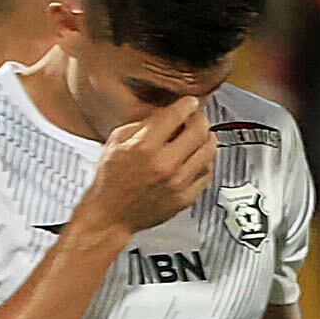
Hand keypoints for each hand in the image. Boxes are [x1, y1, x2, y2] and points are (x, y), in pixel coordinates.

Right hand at [79, 98, 214, 235]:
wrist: (110, 215)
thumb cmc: (110, 180)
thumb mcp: (116, 142)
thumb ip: (142, 124)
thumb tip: (165, 113)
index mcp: (144, 146)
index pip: (177, 114)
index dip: (188, 104)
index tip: (190, 102)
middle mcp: (164, 164)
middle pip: (199, 130)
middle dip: (200, 118)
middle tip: (197, 118)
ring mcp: (178, 182)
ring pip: (209, 151)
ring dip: (208, 138)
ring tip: (201, 136)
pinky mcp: (186, 198)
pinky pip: (208, 174)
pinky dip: (206, 162)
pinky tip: (198, 159)